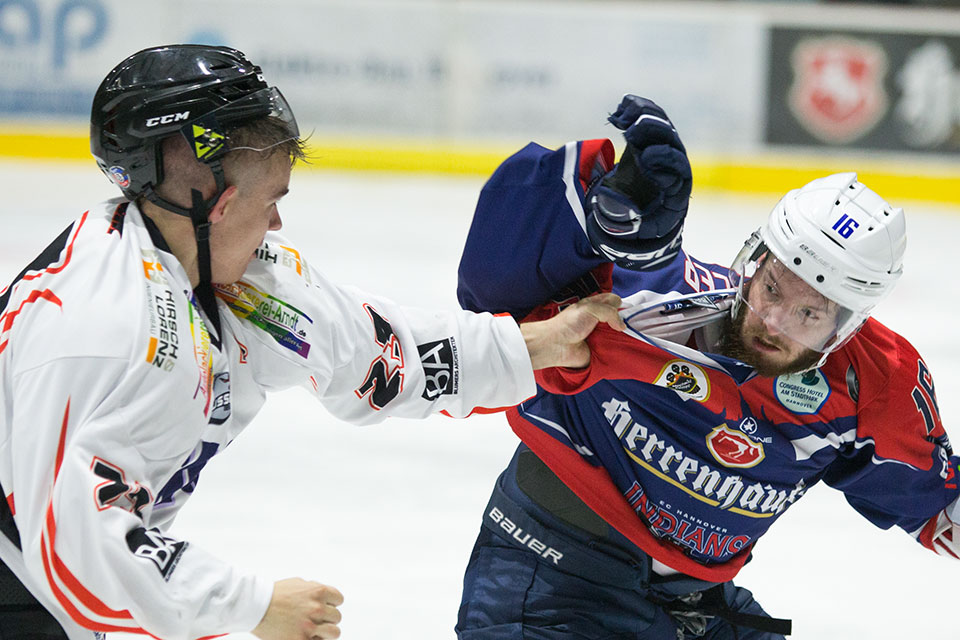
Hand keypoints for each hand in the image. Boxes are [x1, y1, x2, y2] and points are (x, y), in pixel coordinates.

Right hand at [252, 578, 343, 639]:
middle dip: (327, 618)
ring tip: (315, 632)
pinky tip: (306, 637)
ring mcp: (310, 626)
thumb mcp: (298, 583)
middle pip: (336, 617)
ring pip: (334, 632)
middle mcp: (317, 608)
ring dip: (326, 632)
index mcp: (318, 592)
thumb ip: (314, 588)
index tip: (323, 607)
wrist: (255, 607)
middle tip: (315, 620)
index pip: (338, 600)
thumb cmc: (274, 594)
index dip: (331, 604)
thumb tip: (326, 595)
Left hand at [521, 293, 624, 369]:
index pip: (612, 301)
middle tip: (634, 324)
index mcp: (593, 306)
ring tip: (633, 336)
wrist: (556, 346)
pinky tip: (627, 348)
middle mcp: (596, 320)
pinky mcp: (599, 350)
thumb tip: (622, 325)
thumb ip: (610, 312)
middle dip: (624, 321)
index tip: (629, 310)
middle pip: (617, 318)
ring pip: (617, 334)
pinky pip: (613, 350)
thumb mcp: (590, 309)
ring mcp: (599, 335)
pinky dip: (619, 350)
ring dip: (623, 336)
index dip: (620, 304)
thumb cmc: (568, 324)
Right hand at [585, 95, 691, 270]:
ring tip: (621, 114)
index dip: (663, 162)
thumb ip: (624, 218)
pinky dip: (638, 110)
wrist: (643, 213)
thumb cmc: (636, 223)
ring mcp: (667, 150)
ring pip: (663, 126)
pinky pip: (653, 118)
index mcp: (675, 192)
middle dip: (653, 134)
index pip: (677, 171)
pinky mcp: (655, 138)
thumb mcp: (629, 227)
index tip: (644, 158)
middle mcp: (676, 167)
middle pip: (672, 144)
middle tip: (630, 131)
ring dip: (644, 116)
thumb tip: (618, 208)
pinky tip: (621, 108)